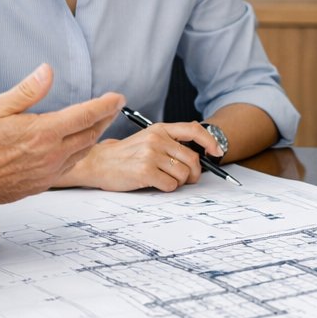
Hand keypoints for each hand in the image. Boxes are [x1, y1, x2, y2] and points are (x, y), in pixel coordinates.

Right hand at [0, 63, 124, 204]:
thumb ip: (27, 90)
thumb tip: (47, 71)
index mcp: (43, 132)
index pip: (85, 115)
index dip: (105, 105)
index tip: (118, 97)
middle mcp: (52, 153)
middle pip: (91, 133)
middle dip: (106, 118)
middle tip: (114, 107)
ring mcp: (51, 170)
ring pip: (84, 151)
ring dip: (96, 135)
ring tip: (100, 122)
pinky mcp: (46, 182)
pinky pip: (72, 165)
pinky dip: (81, 151)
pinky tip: (80, 144)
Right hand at [58, 121, 218, 192]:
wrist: (99, 162)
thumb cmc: (126, 154)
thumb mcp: (148, 138)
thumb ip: (171, 139)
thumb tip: (200, 144)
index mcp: (160, 129)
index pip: (194, 131)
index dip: (210, 142)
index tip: (217, 153)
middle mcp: (157, 139)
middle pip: (192, 159)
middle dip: (194, 173)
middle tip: (186, 178)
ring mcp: (150, 155)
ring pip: (183, 175)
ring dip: (178, 182)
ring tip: (163, 179)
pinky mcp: (144, 172)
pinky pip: (170, 186)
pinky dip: (167, 188)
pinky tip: (154, 183)